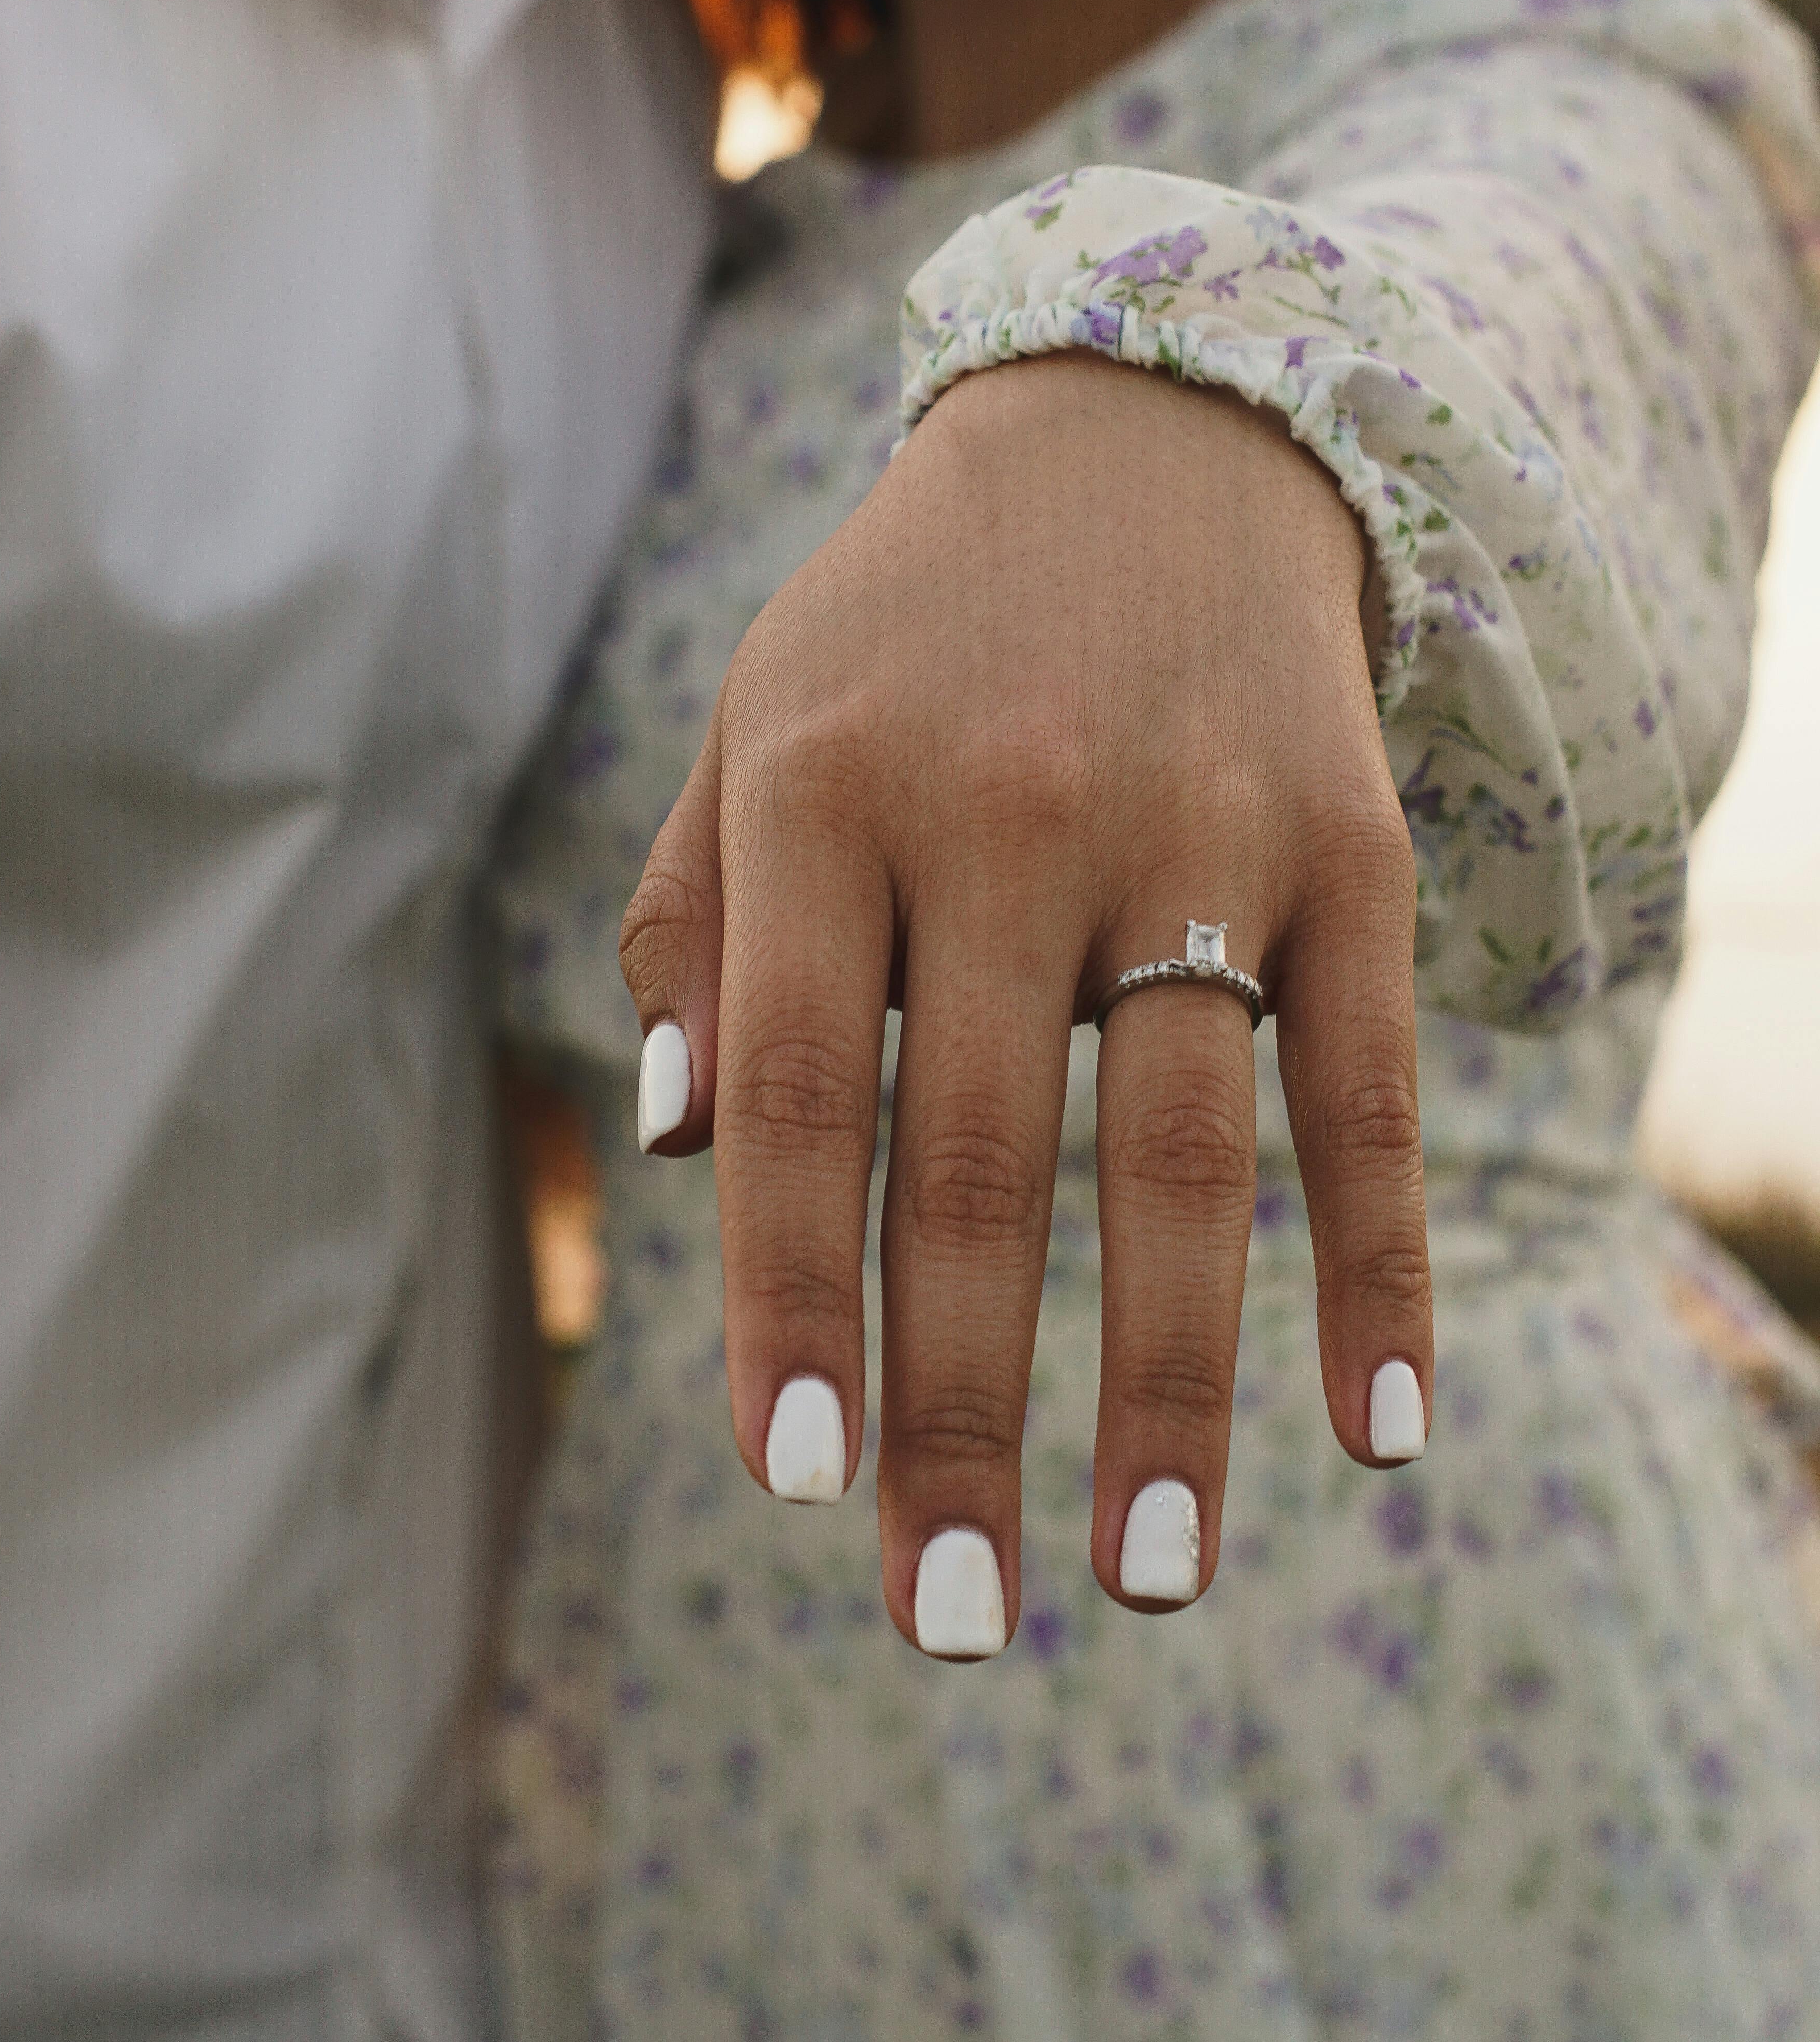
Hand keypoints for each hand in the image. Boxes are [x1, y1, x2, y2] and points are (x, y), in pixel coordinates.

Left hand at [620, 353, 1429, 1655]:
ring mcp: (1195, 829)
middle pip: (976, 1166)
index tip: (795, 1478)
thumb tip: (668, 1156)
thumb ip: (692, 927)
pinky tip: (1374, 1431)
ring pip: (1180, 1161)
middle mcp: (1008, 812)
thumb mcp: (756, 725)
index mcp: (825, 790)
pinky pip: (1365, 1086)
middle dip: (958, 1411)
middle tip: (944, 1614)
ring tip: (1144, 1583)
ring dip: (1168, 1396)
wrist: (1146, 427)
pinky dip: (1373, 1263)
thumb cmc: (912, 628)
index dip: (786, 1297)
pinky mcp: (1346, 848)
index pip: (787, 1093)